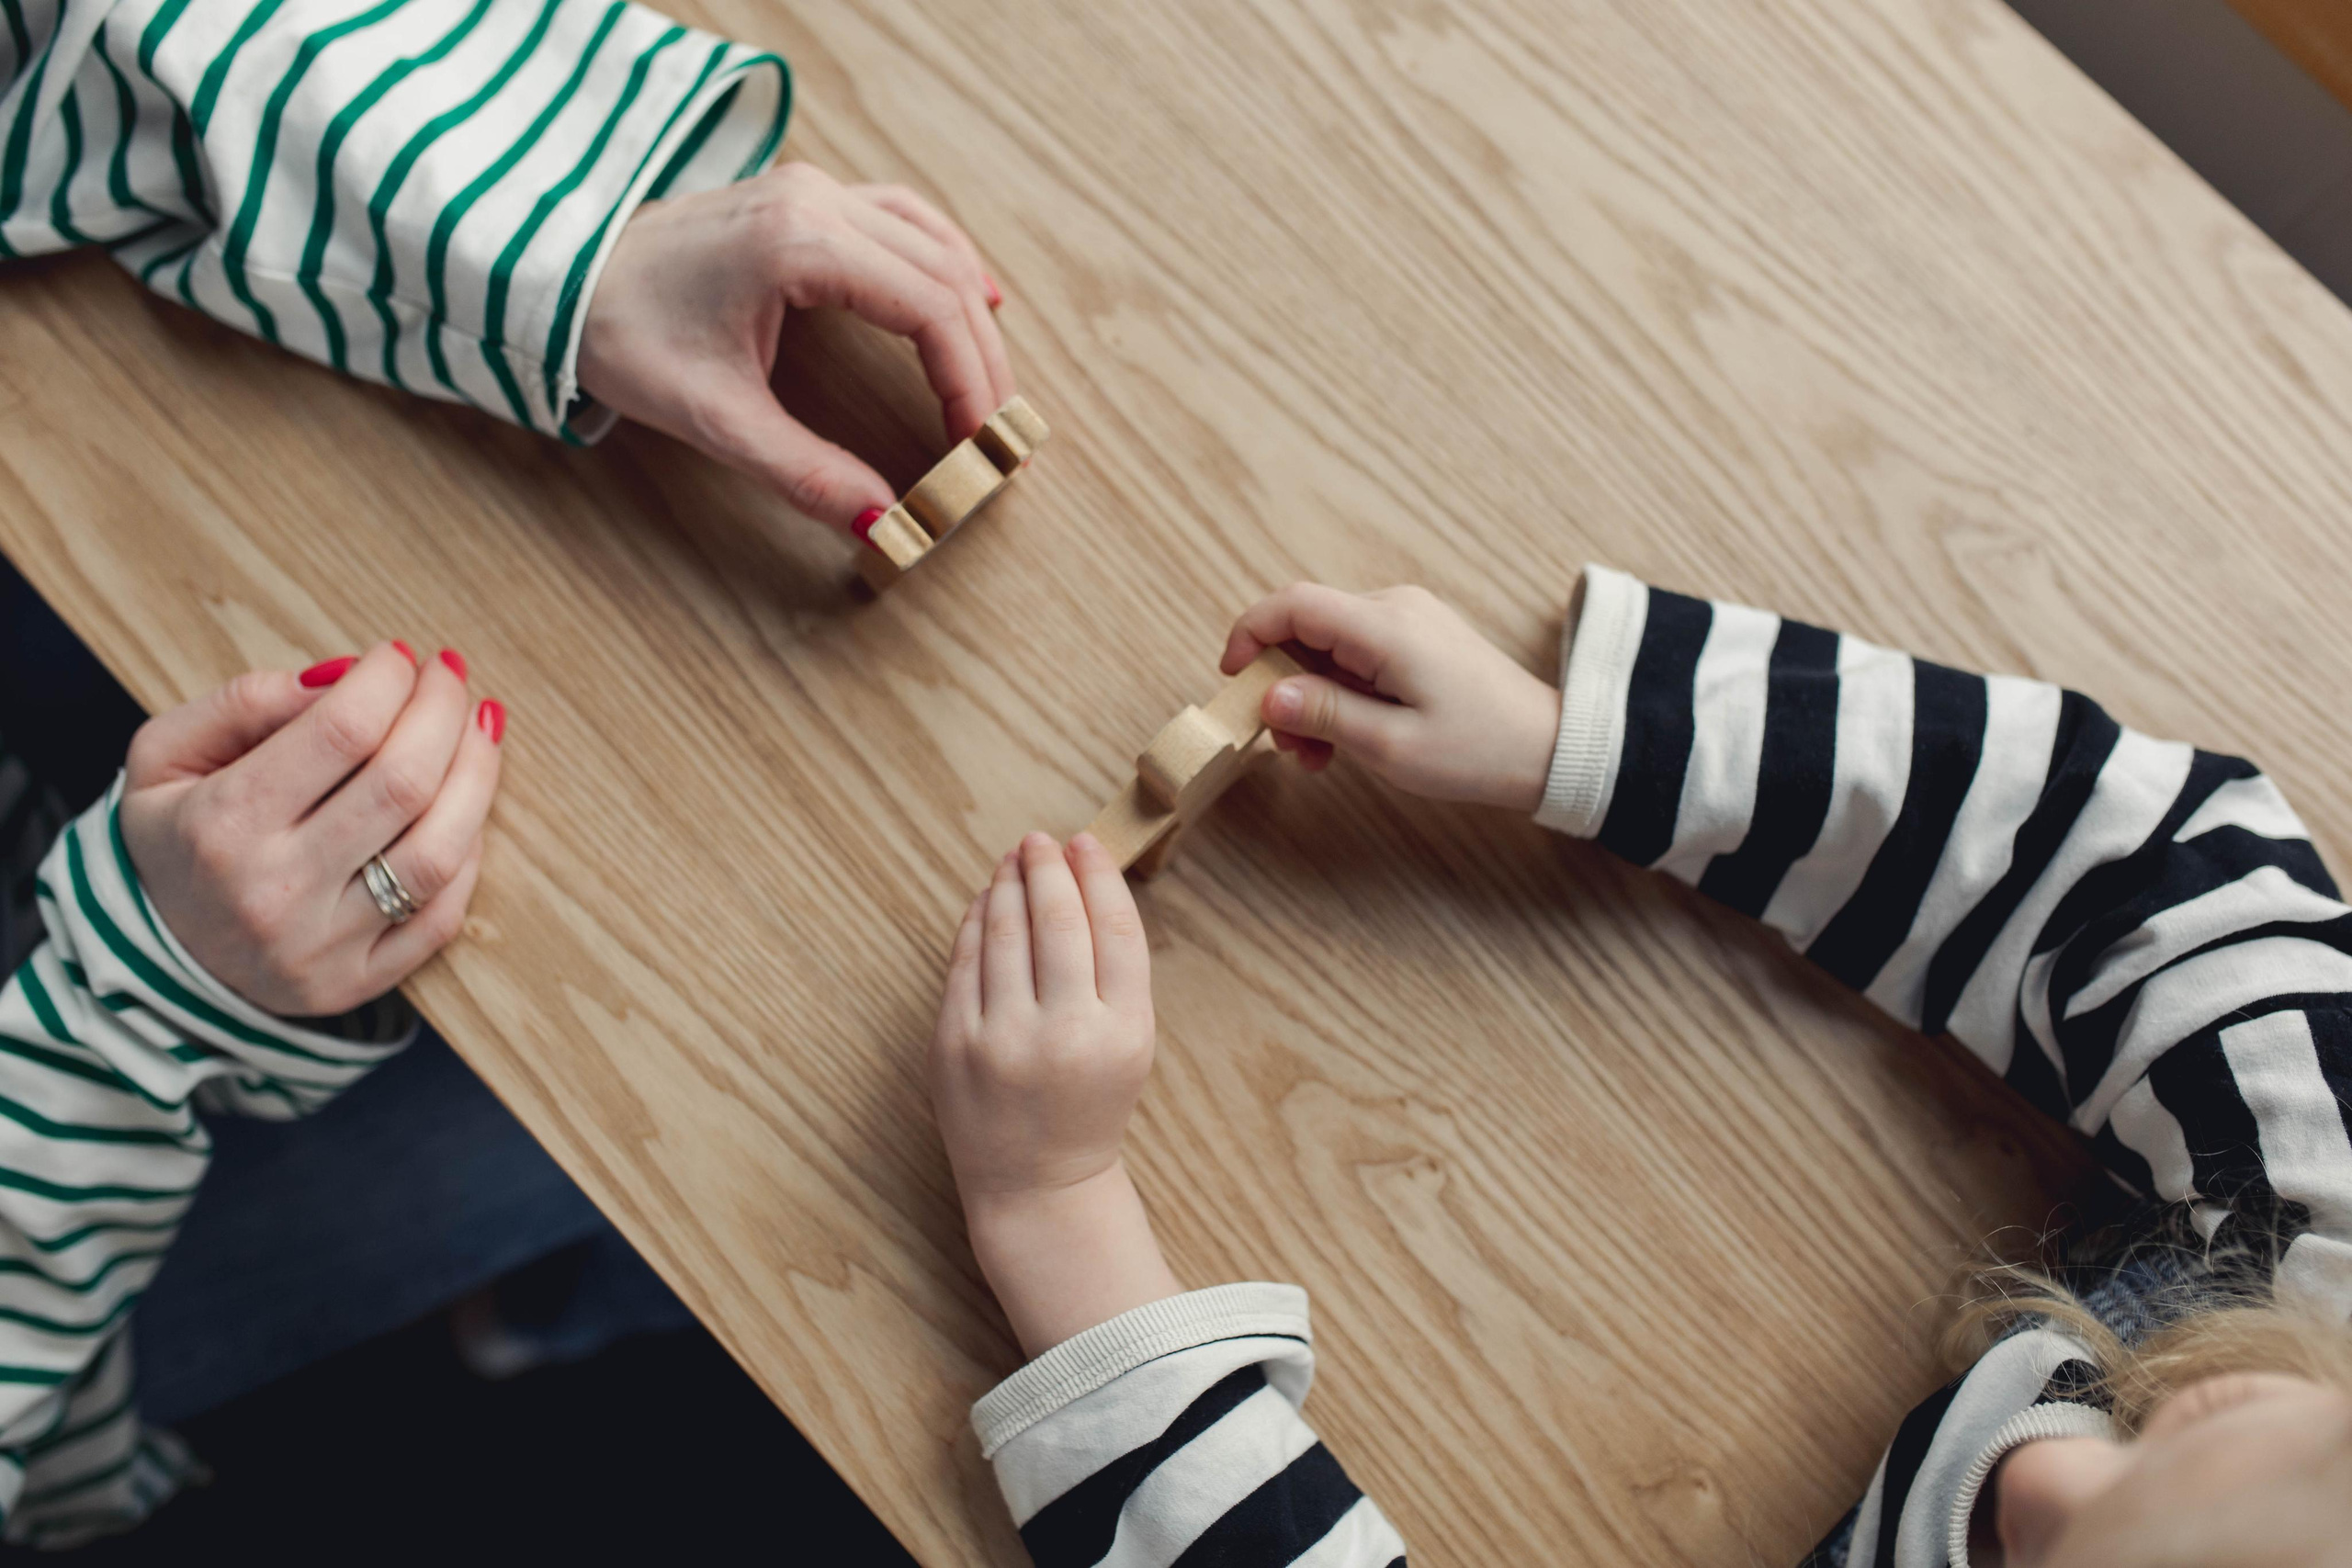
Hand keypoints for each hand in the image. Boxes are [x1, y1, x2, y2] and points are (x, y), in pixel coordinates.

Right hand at [119, 645, 505, 1018]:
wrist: (155, 952)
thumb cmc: (174, 834)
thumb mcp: (167, 754)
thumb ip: (245, 703)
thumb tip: (345, 675)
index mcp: (223, 823)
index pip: (342, 731)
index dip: (389, 680)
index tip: (401, 655)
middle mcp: (275, 889)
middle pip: (402, 784)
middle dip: (443, 712)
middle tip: (449, 675)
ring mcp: (321, 945)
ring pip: (438, 852)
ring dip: (477, 776)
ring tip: (479, 728)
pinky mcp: (356, 982)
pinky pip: (442, 915)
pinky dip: (468, 853)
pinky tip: (464, 807)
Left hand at [578, 162, 1015, 530]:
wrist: (557, 279)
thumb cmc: (621, 333)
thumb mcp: (713, 418)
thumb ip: (803, 472)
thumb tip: (881, 522)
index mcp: (797, 243)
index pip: (929, 308)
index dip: (971, 382)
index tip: (986, 445)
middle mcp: (814, 201)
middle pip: (944, 278)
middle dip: (984, 362)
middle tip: (1003, 437)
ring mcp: (811, 191)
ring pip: (934, 245)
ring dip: (973, 316)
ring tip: (993, 388)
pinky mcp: (802, 199)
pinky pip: (904, 220)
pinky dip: (946, 262)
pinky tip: (975, 296)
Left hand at [930, 832, 1181, 1357]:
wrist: (1037, 1185)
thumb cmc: (1089, 1103)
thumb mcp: (1130, 1044)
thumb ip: (1113, 971)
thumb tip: (1082, 880)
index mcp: (1122, 1034)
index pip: (1114, 930)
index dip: (1098, 877)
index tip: (1085, 843)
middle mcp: (1064, 1034)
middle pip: (1057, 923)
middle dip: (1047, 870)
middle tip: (1041, 841)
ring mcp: (1002, 1040)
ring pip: (1004, 934)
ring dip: (1007, 887)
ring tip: (1013, 862)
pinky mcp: (953, 1046)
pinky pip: (964, 963)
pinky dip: (975, 924)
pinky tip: (985, 904)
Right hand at [1222, 583, 1562, 811]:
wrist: (1549, 749)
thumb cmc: (1477, 750)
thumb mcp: (1390, 746)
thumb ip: (1324, 714)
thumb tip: (1268, 694)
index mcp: (1386, 628)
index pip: (1293, 604)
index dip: (1250, 634)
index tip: (1233, 680)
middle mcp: (1394, 610)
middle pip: (1306, 627)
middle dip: (1281, 683)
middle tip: (1285, 745)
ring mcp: (1407, 621)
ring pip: (1327, 646)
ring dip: (1309, 697)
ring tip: (1317, 756)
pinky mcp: (1415, 640)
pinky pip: (1355, 656)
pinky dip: (1337, 693)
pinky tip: (1342, 739)